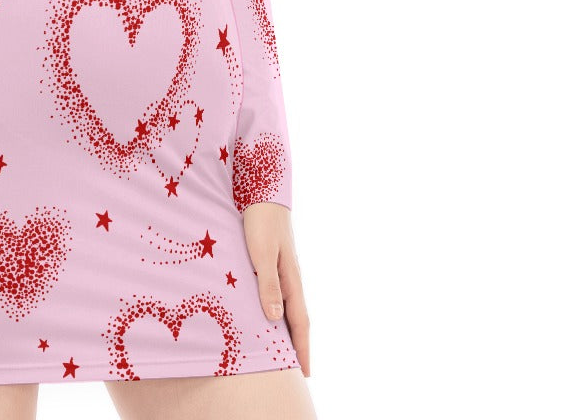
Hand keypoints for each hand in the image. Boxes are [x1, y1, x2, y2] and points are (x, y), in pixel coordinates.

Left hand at [242, 201, 310, 375]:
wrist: (263, 191)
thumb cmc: (261, 222)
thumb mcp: (261, 253)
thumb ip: (268, 284)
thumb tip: (276, 318)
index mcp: (291, 279)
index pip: (300, 322)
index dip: (303, 349)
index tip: (305, 373)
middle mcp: (291, 277)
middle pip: (298, 318)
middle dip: (300, 344)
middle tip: (298, 369)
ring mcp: (285, 268)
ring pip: (290, 306)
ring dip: (291, 329)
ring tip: (286, 349)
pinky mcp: (276, 260)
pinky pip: (282, 293)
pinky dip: (281, 310)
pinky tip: (273, 312)